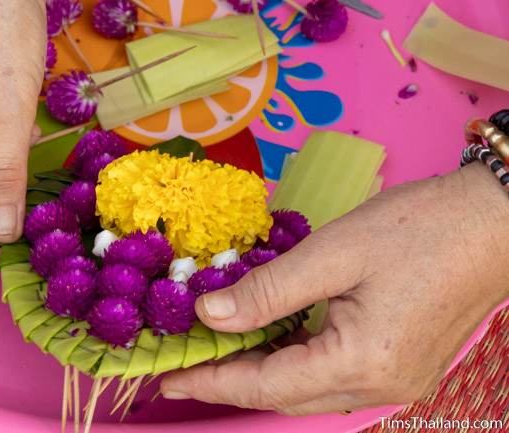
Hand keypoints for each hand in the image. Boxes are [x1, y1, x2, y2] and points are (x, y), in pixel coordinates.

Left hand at [161, 163, 508, 414]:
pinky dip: (294, 364)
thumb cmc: (420, 227)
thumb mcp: (334, 251)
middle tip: (186, 364)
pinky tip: (270, 342)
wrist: (494, 221)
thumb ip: (267, 290)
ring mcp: (395, 382)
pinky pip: (332, 377)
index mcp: (362, 361)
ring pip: (307, 390)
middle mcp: (380, 387)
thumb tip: (211, 316)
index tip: (168, 379)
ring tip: (219, 353)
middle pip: (284, 395)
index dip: (213, 381)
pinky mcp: (402, 368)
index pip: (266, 384)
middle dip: (231, 381)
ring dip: (261, 373)